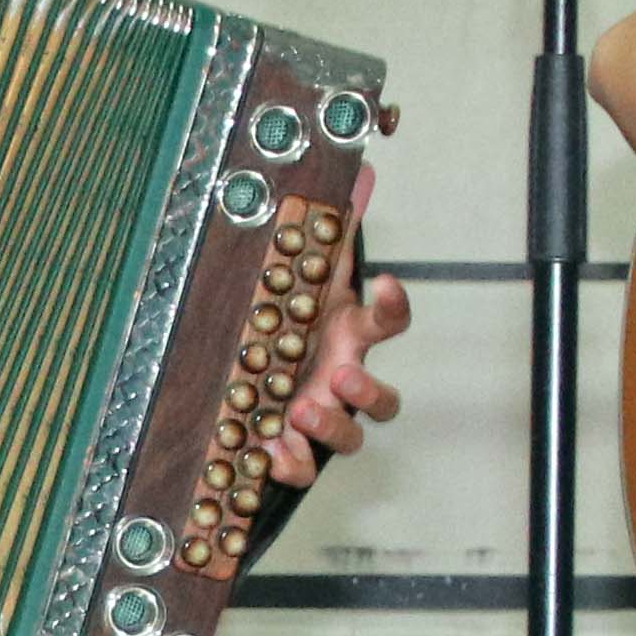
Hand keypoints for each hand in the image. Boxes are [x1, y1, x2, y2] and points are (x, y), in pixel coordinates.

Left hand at [267, 173, 409, 484]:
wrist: (238, 359)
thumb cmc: (282, 316)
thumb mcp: (300, 270)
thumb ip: (330, 226)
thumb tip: (359, 168)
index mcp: (346, 335)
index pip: (389, 321)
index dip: (397, 304)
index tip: (390, 281)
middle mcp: (341, 378)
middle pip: (381, 399)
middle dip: (368, 391)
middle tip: (341, 375)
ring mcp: (319, 414)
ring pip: (351, 436)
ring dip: (333, 426)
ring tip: (300, 410)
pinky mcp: (290, 443)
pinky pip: (304, 466)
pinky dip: (291, 463)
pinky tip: (270, 451)